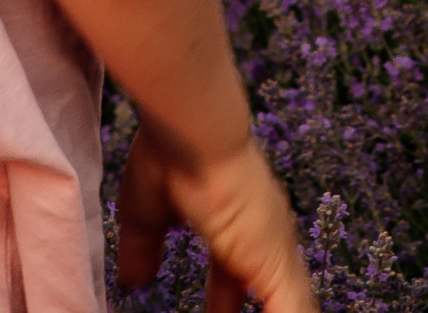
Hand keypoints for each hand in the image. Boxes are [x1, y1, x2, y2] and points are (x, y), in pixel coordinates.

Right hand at [115, 125, 314, 310]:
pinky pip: (292, 309)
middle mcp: (261, 233)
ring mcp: (274, 247)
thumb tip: (134, 277)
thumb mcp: (145, 217)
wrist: (195, 132)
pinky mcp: (278, 261)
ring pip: (286, 302)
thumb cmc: (170, 155)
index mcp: (234, 222)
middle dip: (240, 308)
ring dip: (273, 312)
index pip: (233, 275)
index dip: (224, 302)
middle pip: (262, 291)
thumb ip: (143, 248)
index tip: (217, 312)